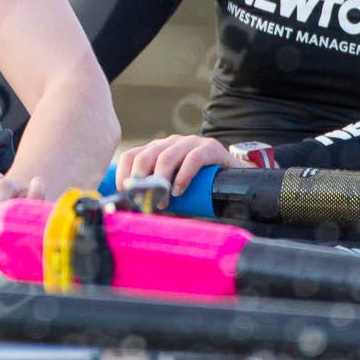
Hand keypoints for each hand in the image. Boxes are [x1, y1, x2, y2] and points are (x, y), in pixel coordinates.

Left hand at [113, 135, 246, 195]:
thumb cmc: (200, 189)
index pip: (132, 155)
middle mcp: (171, 143)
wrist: (237, 181)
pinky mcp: (210, 147)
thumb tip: (135, 217)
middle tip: (142, 200)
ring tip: (162, 201)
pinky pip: (193, 158)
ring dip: (160, 180)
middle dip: (140, 179)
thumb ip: (158, 199)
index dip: (123, 173)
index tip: (123, 192)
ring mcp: (191, 142)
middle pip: (146, 155)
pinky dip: (183, 176)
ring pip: (167, 156)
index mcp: (158, 150)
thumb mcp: (173, 191)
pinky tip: (179, 191)